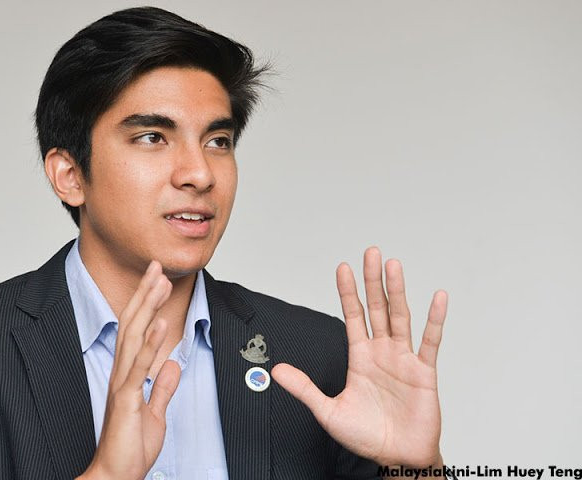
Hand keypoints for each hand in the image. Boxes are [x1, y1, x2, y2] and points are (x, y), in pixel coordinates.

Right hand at [79, 261, 180, 479]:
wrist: (115, 475)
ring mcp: (122, 384)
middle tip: (157, 266)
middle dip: (145, 293)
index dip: (146, 303)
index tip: (157, 279)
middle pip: (132, 324)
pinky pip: (139, 366)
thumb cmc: (130, 448)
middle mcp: (122, 373)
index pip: (137, 330)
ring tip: (159, 282)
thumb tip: (172, 365)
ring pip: (134, 337)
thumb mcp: (153, 413)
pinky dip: (150, 342)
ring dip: (148, 307)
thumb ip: (161, 388)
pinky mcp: (126, 399)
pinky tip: (160, 323)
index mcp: (128, 375)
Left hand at [272, 247, 447, 467]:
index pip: (353, 316)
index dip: (348, 293)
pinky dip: (435, 319)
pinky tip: (437, 297)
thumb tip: (275, 371)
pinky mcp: (424, 372)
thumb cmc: (366, 436)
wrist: (397, 458)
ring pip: (401, 316)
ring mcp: (404, 359)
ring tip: (393, 265)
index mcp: (360, 358)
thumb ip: (304, 388)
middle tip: (371, 252)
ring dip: (397, 290)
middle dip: (372, 281)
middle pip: (378, 308)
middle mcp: (382, 352)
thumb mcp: (327, 411)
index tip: (343, 268)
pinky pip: (430, 341)